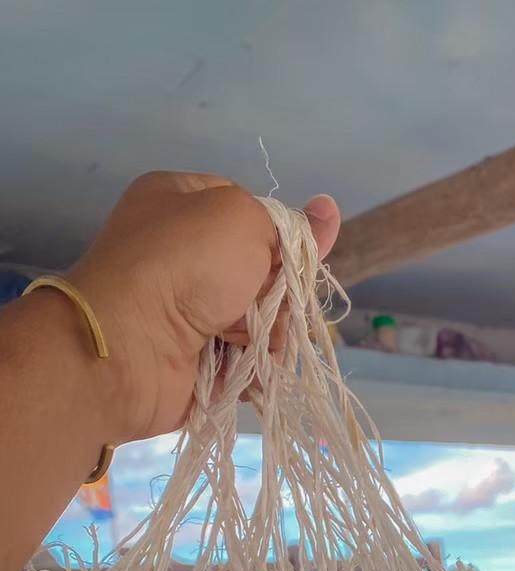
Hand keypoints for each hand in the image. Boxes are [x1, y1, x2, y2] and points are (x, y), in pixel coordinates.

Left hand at [67, 172, 341, 444]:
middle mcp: (178, 250)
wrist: (131, 348)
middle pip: (259, 270)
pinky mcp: (190, 355)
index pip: (248, 210)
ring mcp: (182, 306)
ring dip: (267, 335)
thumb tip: (326, 211)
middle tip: (267, 304)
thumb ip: (286, 225)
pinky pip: (242, 358)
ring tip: (253, 344)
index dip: (279, 233)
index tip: (298, 256)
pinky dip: (251, 367)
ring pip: (257, 319)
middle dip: (276, 293)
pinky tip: (248, 369)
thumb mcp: (241, 219)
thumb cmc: (183, 267)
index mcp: (180, 201)